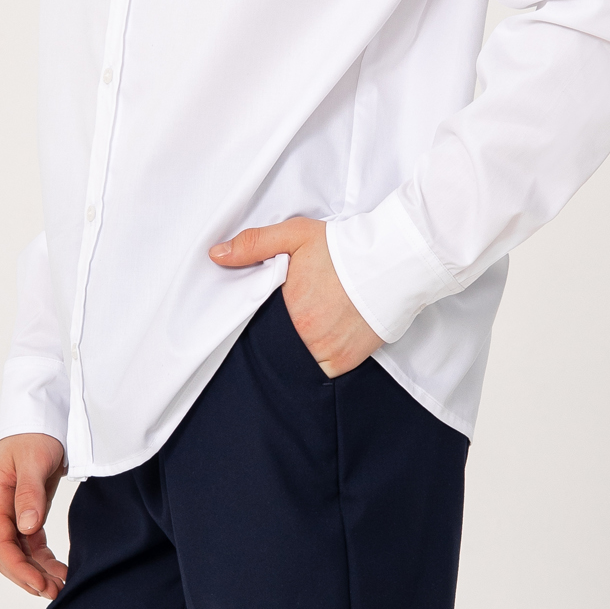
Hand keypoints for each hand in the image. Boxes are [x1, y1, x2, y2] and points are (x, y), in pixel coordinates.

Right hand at [0, 434, 68, 598]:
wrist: (43, 415)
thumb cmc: (36, 433)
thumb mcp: (34, 459)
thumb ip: (29, 493)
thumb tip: (26, 528)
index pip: (0, 542)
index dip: (18, 567)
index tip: (39, 583)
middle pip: (7, 554)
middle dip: (28, 576)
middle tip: (54, 592)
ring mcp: (12, 510)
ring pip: (20, 552)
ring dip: (37, 571)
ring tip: (59, 587)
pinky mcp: (28, 509)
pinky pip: (31, 542)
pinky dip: (43, 558)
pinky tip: (57, 570)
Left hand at [209, 217, 382, 376]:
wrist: (392, 262)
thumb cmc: (343, 248)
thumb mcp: (294, 235)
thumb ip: (253, 244)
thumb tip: (217, 254)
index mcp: (287, 310)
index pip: (253, 327)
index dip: (250, 324)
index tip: (252, 319)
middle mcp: (305, 338)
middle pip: (273, 349)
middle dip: (270, 341)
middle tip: (275, 327)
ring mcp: (327, 354)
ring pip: (295, 365)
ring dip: (291, 355)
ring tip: (296, 335)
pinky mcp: (346, 363)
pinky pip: (320, 373)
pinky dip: (313, 365)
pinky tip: (313, 346)